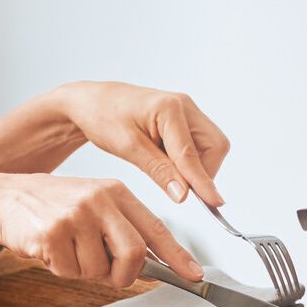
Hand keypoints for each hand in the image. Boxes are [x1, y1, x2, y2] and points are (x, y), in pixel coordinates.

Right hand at [0, 171, 202, 288]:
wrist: (3, 197)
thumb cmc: (51, 206)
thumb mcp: (92, 205)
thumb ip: (121, 230)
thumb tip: (153, 265)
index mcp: (116, 192)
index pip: (156, 229)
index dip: (178, 257)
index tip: (194, 276)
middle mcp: (100, 199)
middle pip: (134, 253)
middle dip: (124, 274)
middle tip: (108, 274)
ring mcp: (76, 214)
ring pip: (98, 269)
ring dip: (82, 270)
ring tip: (65, 249)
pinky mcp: (53, 232)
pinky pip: (69, 270)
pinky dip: (59, 268)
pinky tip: (48, 248)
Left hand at [58, 82, 229, 206]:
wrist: (91, 102)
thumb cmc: (103, 117)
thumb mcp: (127, 148)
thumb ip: (158, 171)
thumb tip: (183, 194)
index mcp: (169, 108)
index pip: (191, 154)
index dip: (203, 182)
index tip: (214, 204)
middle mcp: (184, 105)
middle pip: (214, 147)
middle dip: (203, 172)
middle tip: (178, 188)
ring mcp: (187, 111)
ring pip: (210, 147)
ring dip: (196, 167)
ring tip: (164, 170)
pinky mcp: (184, 120)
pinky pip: (199, 145)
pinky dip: (189, 161)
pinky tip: (164, 162)